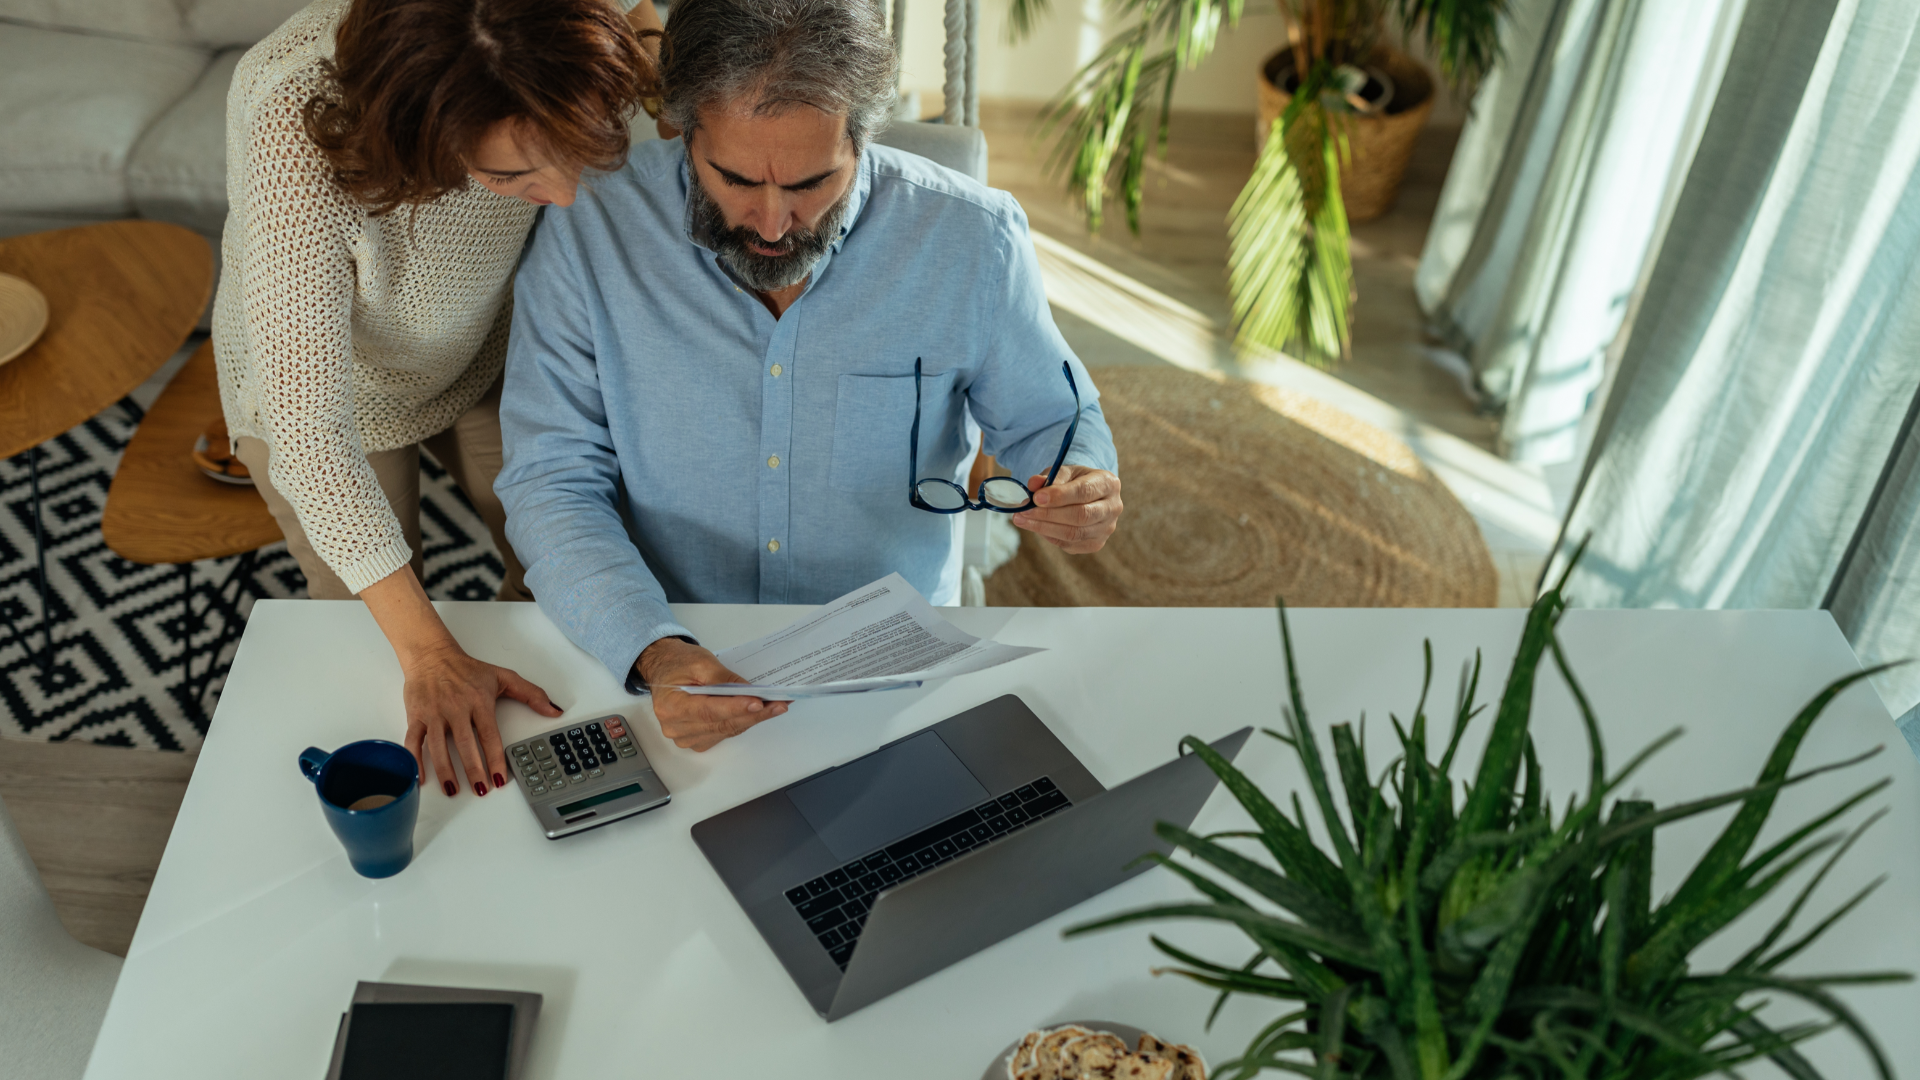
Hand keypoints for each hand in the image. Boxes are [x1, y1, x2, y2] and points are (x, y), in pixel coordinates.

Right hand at [400, 640, 562, 796]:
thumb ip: (531, 694)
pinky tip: (421, 777)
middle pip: (465, 745)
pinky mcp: (416, 716)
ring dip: (445, 771)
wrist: (432, 655)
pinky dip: (415, 760)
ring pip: (438, 747)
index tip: (499, 779)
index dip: (494, 759)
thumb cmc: (467, 669)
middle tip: (479, 790)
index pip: (490, 736)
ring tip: (452, 790)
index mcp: (479, 702)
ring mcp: (434, 713)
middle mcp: (456, 708)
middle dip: (473, 770)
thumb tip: (554, 710)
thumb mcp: (503, 677)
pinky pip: (413, 741)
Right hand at [638, 637, 788, 751]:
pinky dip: (742, 722)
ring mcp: (686, 737)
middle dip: (754, 714)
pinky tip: (759, 712)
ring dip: (753, 719)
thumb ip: (723, 679)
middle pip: (722, 724)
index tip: (759, 702)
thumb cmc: (678, 663)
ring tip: (776, 706)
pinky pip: (725, 733)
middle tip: (779, 704)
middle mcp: (676, 727)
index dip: (735, 708)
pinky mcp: (698, 740)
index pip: (709, 710)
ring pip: (727, 730)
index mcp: (671, 706)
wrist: (665, 669)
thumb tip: (749, 692)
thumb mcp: (701, 662)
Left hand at [1011, 464, 1123, 552]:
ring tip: (1021, 519)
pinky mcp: (1095, 544)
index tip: (1036, 498)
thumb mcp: (1064, 472)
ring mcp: (1106, 529)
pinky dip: (1049, 536)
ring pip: (1074, 533)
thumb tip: (1032, 484)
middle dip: (1048, 514)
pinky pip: (1069, 544)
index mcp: (1109, 484)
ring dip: (1044, 528)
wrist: (1088, 495)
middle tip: (1023, 511)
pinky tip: (1036, 526)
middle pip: (1081, 516)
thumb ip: (1049, 477)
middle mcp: (1113, 507)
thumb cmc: (1075, 481)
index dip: (1059, 496)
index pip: (1084, 492)